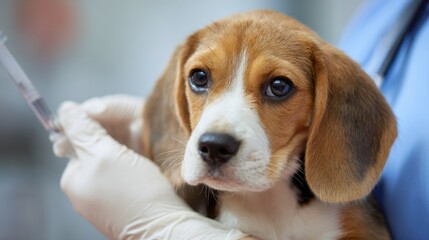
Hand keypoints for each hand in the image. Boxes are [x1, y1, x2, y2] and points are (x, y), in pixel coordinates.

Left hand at [53, 96, 249, 239]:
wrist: (165, 227)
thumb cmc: (136, 192)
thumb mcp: (105, 154)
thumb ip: (83, 130)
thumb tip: (65, 108)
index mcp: (73, 178)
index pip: (78, 137)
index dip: (96, 120)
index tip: (116, 113)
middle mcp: (84, 189)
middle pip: (95, 146)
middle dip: (113, 131)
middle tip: (135, 123)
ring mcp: (103, 196)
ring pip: (112, 157)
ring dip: (125, 142)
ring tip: (143, 136)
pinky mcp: (122, 199)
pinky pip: (123, 170)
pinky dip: (133, 158)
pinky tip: (146, 153)